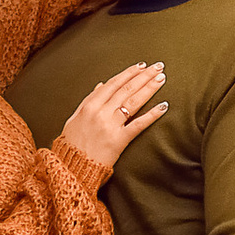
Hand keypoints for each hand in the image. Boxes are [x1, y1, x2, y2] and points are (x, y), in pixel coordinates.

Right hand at [58, 60, 167, 174]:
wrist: (72, 168)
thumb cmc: (72, 144)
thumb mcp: (75, 118)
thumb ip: (89, 100)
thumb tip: (101, 85)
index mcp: (90, 105)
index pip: (114, 84)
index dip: (129, 73)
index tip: (141, 66)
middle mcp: (101, 112)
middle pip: (126, 89)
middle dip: (144, 76)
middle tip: (158, 67)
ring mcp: (111, 126)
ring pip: (133, 102)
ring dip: (149, 88)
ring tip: (161, 79)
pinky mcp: (119, 140)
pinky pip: (138, 125)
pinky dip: (151, 115)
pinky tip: (163, 106)